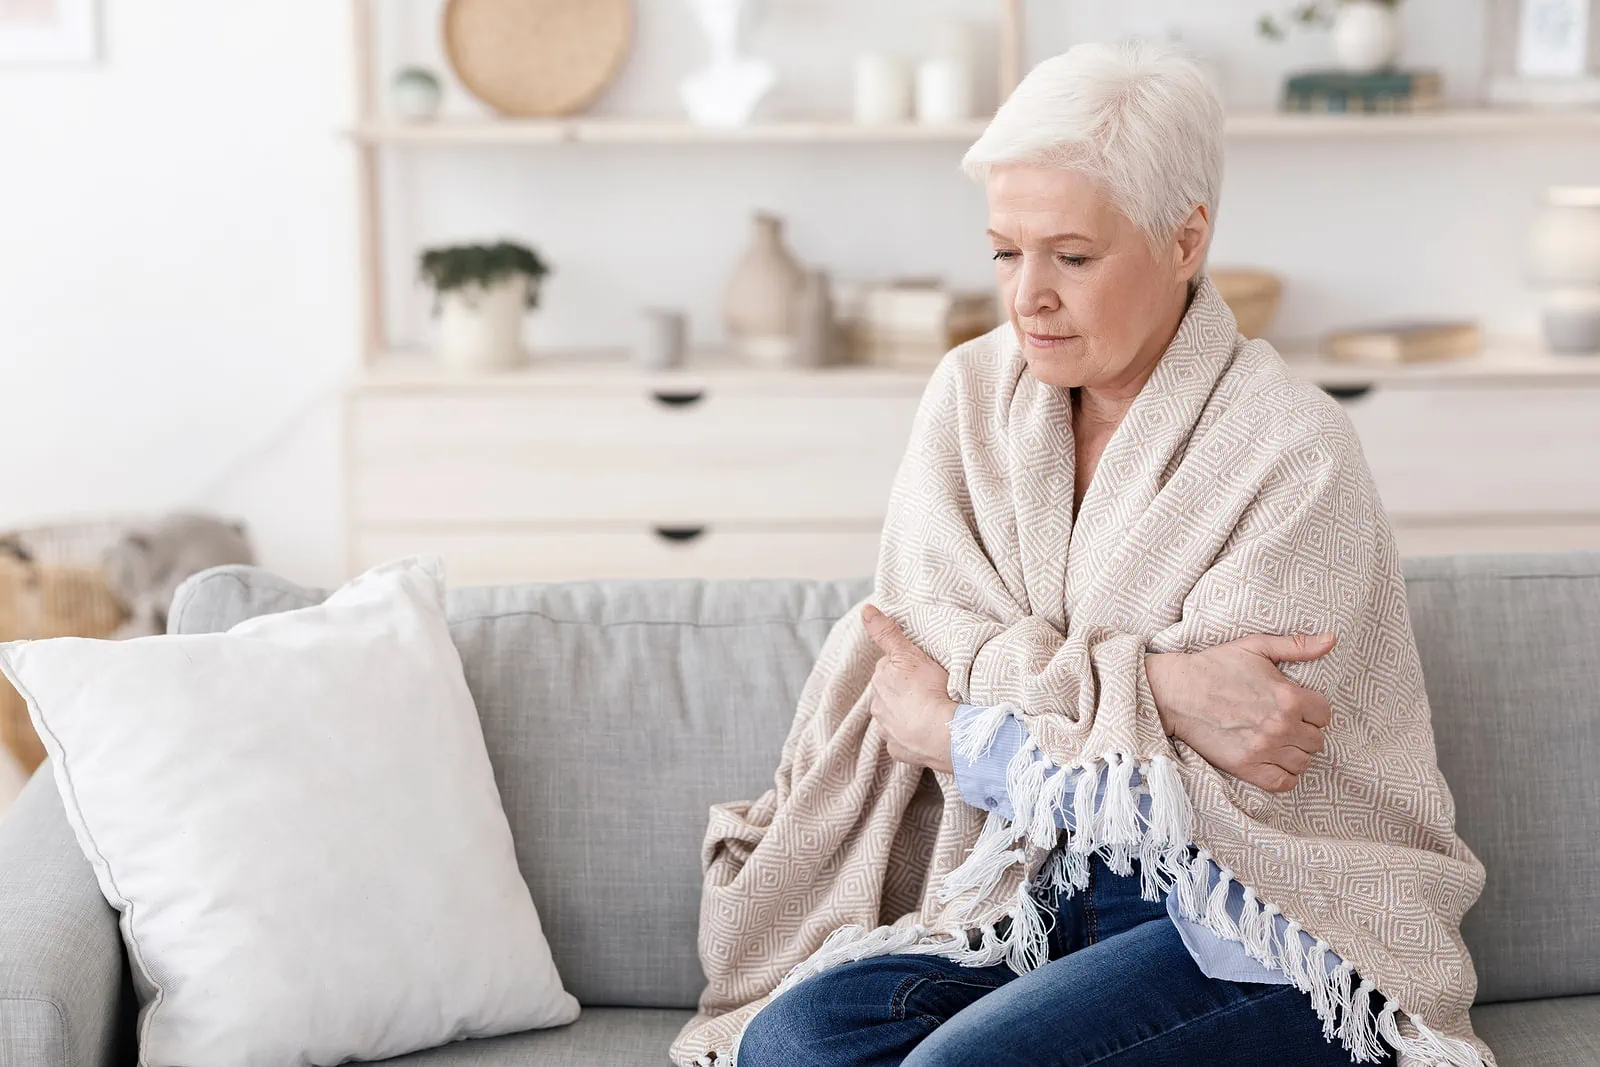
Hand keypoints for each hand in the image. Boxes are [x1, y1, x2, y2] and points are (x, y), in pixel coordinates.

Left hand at [862, 604, 957, 773]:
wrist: (946, 733)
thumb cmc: (932, 690)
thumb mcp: (909, 654)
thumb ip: (886, 633)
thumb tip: (866, 610)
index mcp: (880, 680)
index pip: (889, 666)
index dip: (908, 666)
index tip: (924, 670)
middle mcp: (877, 705)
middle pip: (890, 691)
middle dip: (905, 690)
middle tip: (930, 690)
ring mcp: (887, 730)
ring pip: (895, 716)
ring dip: (908, 713)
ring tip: (931, 711)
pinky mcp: (898, 750)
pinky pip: (904, 740)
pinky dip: (913, 736)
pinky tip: (927, 732)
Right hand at [1145, 633, 1335, 793]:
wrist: (1176, 691)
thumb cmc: (1215, 665)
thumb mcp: (1256, 646)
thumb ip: (1297, 646)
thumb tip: (1332, 639)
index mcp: (1289, 697)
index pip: (1325, 715)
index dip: (1312, 710)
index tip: (1297, 708)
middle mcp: (1281, 726)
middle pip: (1317, 741)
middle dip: (1304, 731)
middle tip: (1284, 724)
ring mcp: (1263, 749)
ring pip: (1303, 762)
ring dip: (1295, 753)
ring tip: (1279, 742)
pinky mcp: (1245, 767)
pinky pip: (1283, 783)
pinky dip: (1285, 775)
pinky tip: (1274, 761)